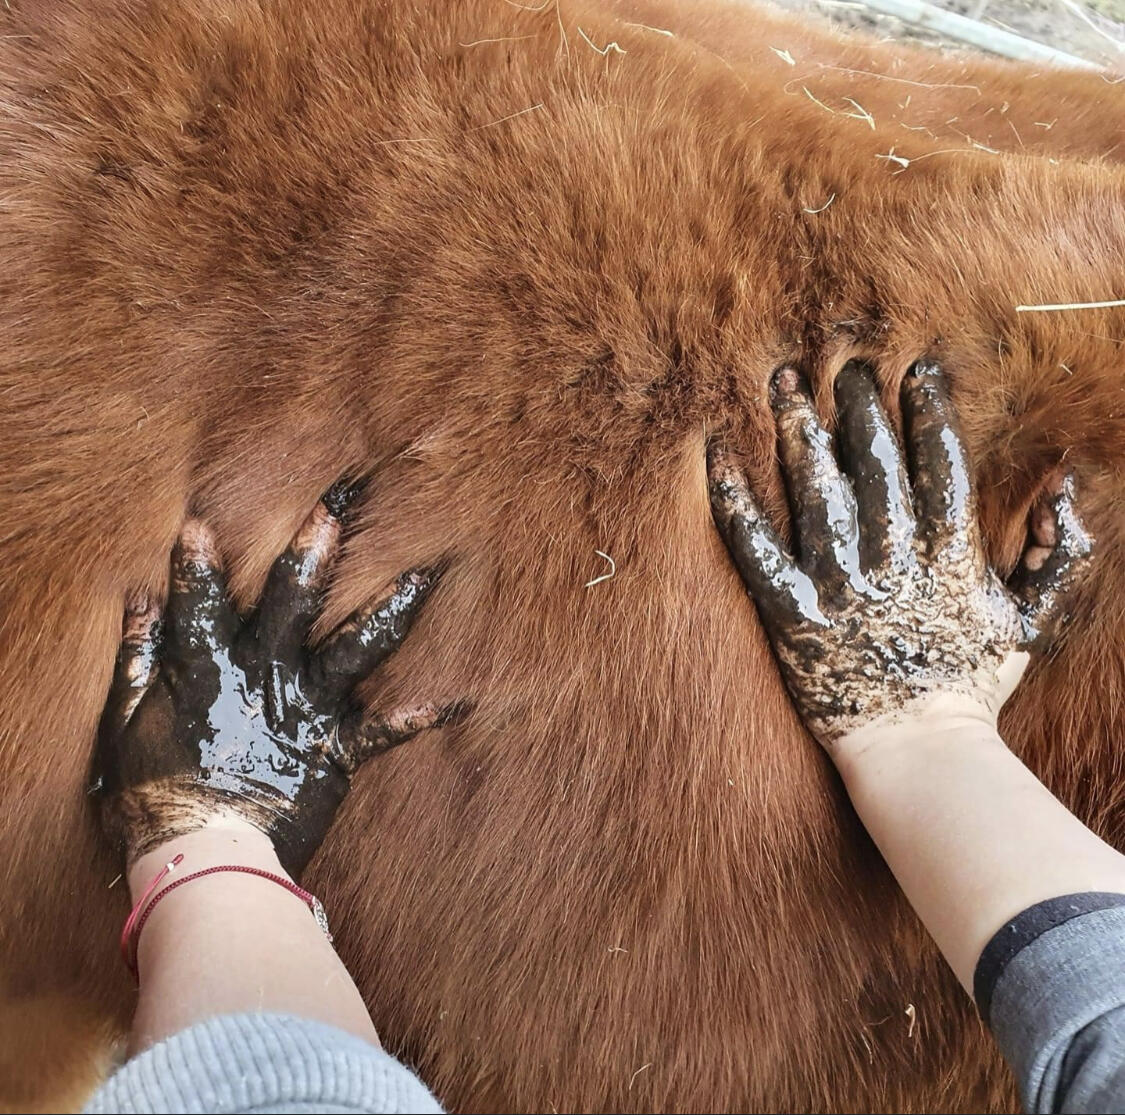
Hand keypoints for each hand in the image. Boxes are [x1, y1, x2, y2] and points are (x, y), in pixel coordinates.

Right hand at [94, 480, 462, 875]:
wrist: (204, 864)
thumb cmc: (153, 800)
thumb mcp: (124, 727)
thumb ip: (136, 661)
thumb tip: (138, 603)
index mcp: (209, 671)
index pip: (203, 604)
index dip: (202, 564)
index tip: (205, 519)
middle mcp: (266, 679)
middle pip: (294, 604)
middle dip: (316, 550)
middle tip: (342, 503)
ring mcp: (308, 711)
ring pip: (355, 648)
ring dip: (389, 607)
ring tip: (423, 571)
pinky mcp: (337, 749)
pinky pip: (387, 729)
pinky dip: (422, 713)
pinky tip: (462, 695)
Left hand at [708, 359, 1091, 756]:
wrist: (917, 750)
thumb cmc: (972, 685)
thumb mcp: (1029, 620)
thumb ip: (1054, 556)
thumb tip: (1066, 489)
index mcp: (950, 554)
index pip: (940, 463)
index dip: (927, 410)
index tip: (914, 369)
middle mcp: (894, 559)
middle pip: (873, 462)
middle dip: (858, 406)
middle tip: (843, 365)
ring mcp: (839, 585)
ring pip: (815, 489)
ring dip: (797, 429)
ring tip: (783, 381)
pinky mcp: (792, 612)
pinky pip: (755, 547)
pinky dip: (734, 499)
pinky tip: (718, 454)